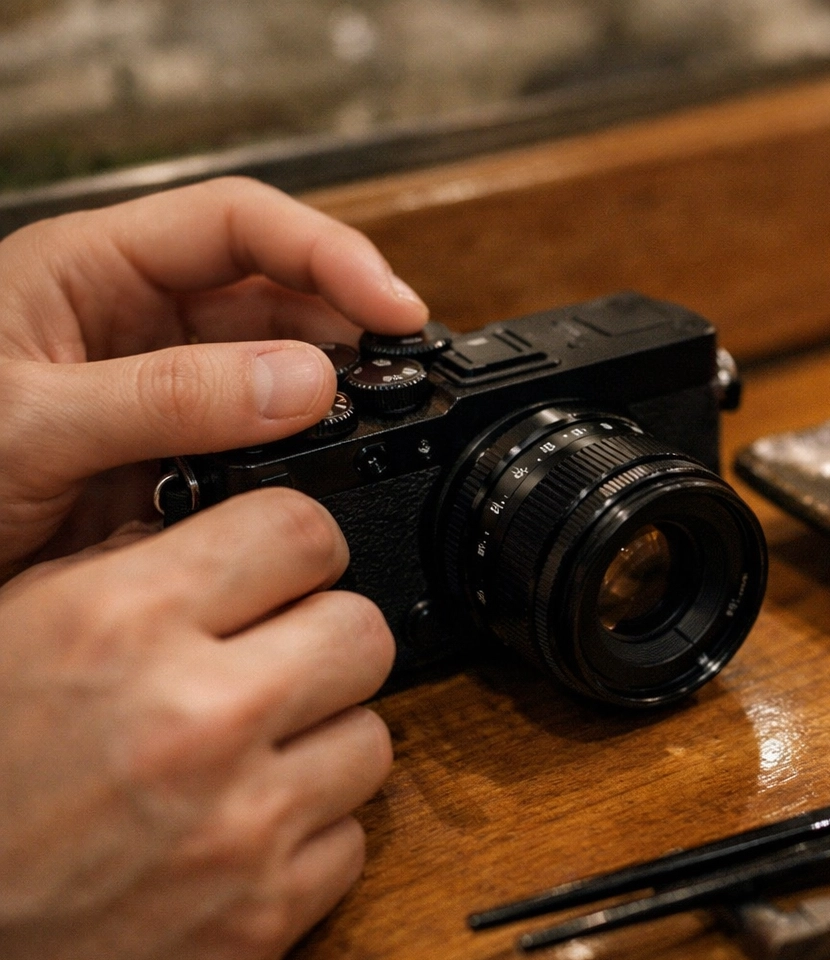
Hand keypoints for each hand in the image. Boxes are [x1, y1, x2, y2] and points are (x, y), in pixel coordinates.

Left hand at [0, 176, 427, 578]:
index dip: (328, 253)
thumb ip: (168, 398)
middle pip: (276, 293)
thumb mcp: (31, 423)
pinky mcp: (174, 460)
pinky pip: (259, 446)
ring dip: (332, 396)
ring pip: (278, 371)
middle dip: (348, 326)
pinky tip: (323, 477)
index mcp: (93, 271)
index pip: (240, 225)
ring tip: (377, 428)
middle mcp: (137, 322)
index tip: (393, 307)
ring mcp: (162, 394)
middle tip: (406, 376)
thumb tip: (305, 382)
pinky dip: (301, 459)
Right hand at [0, 487, 394, 959]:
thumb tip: (227, 543)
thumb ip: (125, 575)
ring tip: (243, 762)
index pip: (299, 531)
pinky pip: (352, 839)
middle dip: (323, 644)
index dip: (300, 550)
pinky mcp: (265, 914)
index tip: (290, 572)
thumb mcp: (10, 636)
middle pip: (362, 633)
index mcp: (120, 624)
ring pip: (371, 736)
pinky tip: (236, 837)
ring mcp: (241, 822)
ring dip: (319, 744)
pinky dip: (306, 838)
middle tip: (276, 669)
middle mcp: (196, 716)